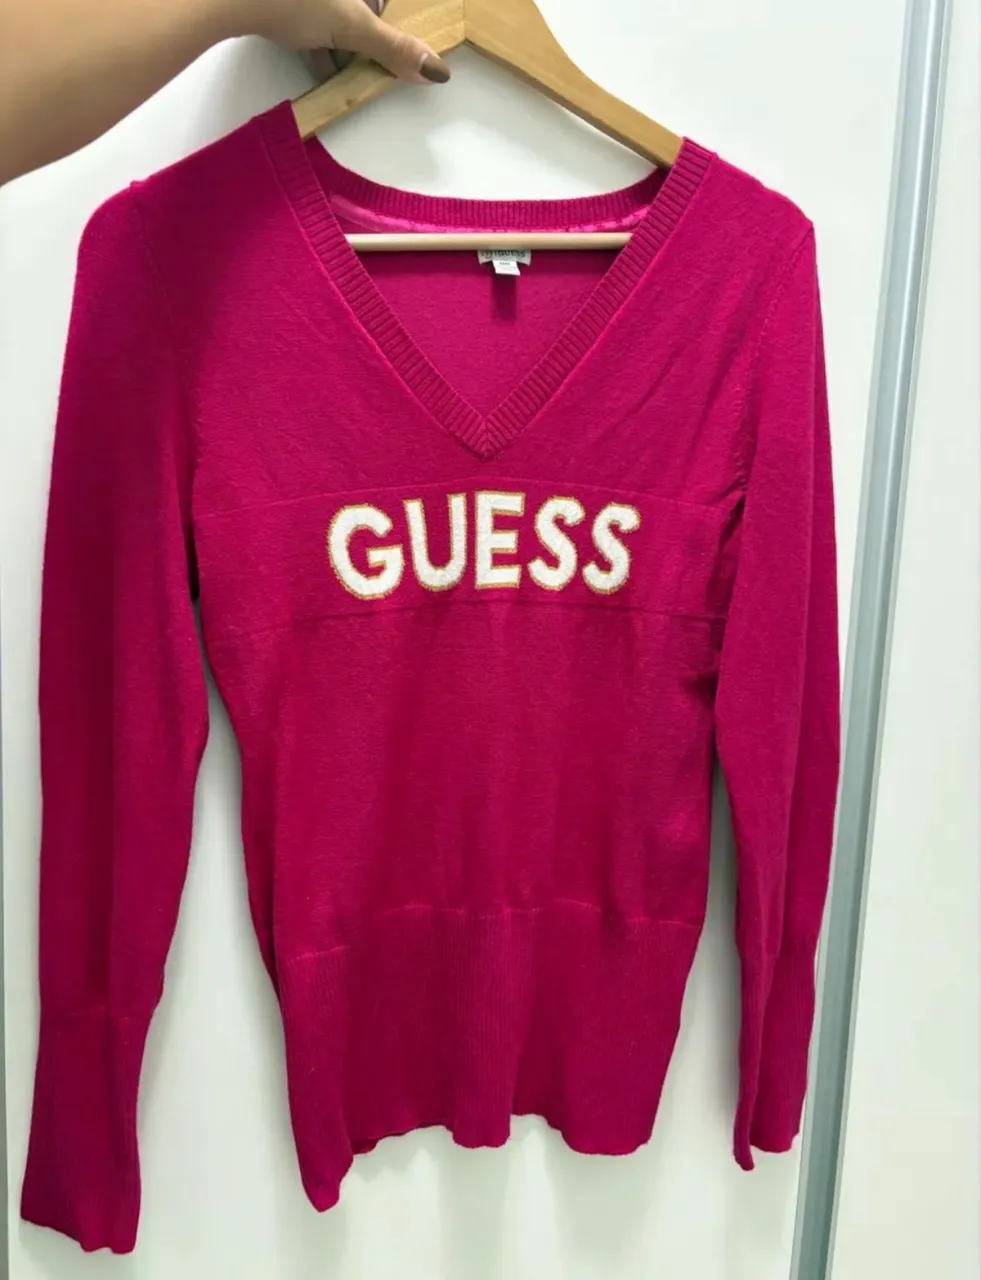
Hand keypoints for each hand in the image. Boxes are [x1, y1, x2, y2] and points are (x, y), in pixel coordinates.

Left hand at [242, 0, 451, 82]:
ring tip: (339, 70)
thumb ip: (394, 48)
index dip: (385, 24)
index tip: (386, 52)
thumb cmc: (294, 1)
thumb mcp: (353, 28)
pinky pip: (307, 17)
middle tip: (362, 63)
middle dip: (361, 38)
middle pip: (359, 9)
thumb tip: (437, 71)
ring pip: (332, 15)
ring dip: (338, 44)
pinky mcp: (282, 2)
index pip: (382, 3)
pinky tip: (318, 65)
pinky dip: (316, 40)